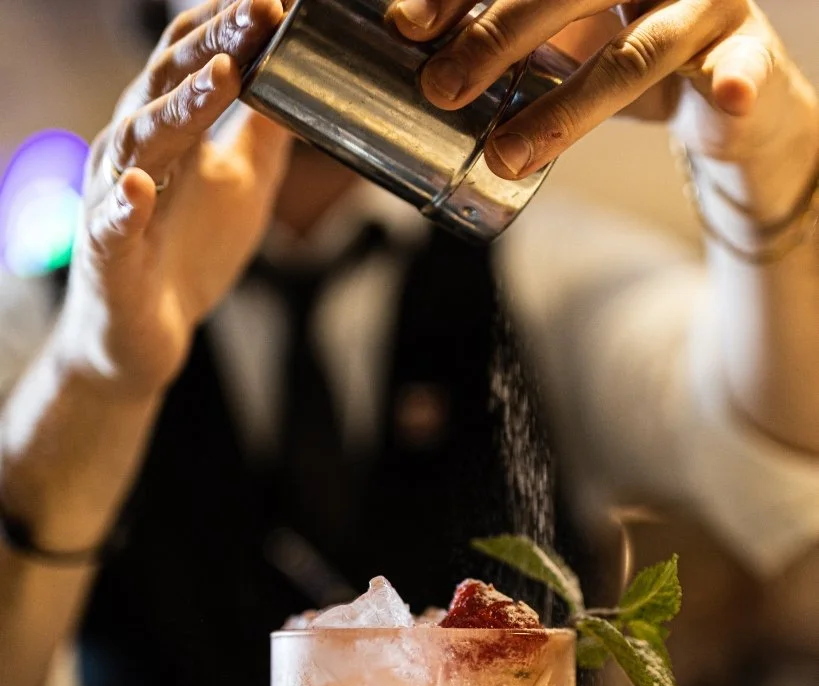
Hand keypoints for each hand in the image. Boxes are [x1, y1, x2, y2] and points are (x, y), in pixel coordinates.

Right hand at [58, 0, 290, 397]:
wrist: (141, 335)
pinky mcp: (107, 255)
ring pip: (140, 143)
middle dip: (214, 45)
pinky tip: (140, 187)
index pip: (193, 62)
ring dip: (179, 108)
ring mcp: (114, 201)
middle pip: (166, 85)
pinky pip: (113, 227)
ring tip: (220, 75)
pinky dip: (125, 206)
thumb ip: (263, 136)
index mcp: (167, 131)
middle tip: (261, 9)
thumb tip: (298, 84)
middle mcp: (134, 152)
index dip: (232, 27)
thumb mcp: (240, 186)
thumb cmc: (186, 253)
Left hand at [388, 0, 817, 191]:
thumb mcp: (562, 40)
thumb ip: (506, 42)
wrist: (723, 90)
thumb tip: (415, 51)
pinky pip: (737, 67)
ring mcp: (699, 2)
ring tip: (507, 154)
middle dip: (497, 35)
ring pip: (632, 53)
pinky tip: (730, 94)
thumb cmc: (628, 55)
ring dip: (567, 108)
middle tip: (442, 86)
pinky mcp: (743, 49)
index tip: (408, 27)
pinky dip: (734, 81)